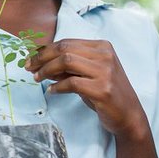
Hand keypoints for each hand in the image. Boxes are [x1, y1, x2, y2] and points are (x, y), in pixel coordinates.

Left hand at [26, 39, 145, 138]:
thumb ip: (68, 66)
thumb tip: (41, 62)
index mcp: (102, 46)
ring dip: (47, 70)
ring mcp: (105, 72)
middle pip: (64, 48)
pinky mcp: (103, 89)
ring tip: (38, 79)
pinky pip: (72, 83)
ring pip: (66, 61)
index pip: (67, 42)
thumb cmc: (106, 93)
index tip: (31, 60)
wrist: (129, 115)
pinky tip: (52, 91)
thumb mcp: (88, 74)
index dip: (45, 50)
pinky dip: (58, 86)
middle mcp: (105, 55)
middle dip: (42, 58)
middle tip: (29, 68)